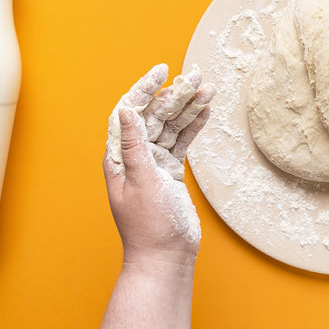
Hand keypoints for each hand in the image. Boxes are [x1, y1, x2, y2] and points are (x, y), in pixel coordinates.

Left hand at [104, 64, 213, 265]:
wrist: (165, 258)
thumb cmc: (148, 227)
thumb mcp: (141, 182)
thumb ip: (134, 146)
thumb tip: (125, 111)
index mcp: (120, 156)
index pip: (130, 112)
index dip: (145, 89)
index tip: (162, 71)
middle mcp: (135, 156)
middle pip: (155, 115)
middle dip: (175, 95)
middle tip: (197, 76)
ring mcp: (154, 163)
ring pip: (172, 126)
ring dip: (189, 107)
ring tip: (208, 89)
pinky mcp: (170, 172)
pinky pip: (182, 142)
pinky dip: (194, 127)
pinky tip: (206, 112)